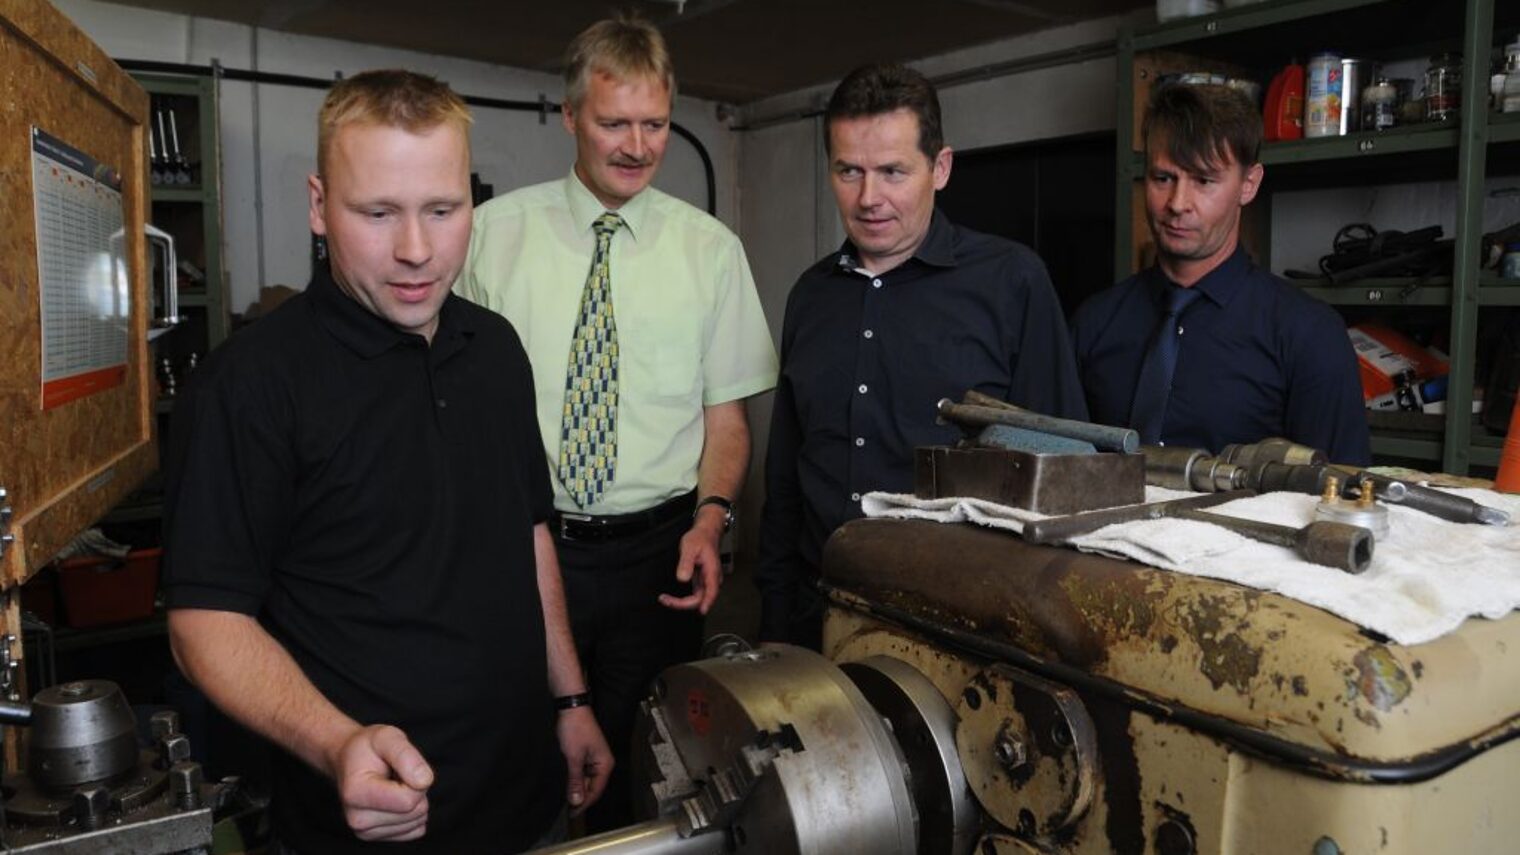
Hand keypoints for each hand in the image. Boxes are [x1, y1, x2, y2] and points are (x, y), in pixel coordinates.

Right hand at [330, 724, 434, 841]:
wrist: (348, 760)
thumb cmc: (368, 747)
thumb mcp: (387, 737)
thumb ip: (406, 755)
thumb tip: (424, 781)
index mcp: (356, 794)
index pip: (408, 800)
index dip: (416, 779)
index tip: (399, 766)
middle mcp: (358, 819)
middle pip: (415, 812)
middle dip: (415, 789)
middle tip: (395, 774)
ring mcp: (366, 832)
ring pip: (417, 821)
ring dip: (413, 799)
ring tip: (392, 784)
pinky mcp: (377, 836)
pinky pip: (415, 829)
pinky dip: (411, 813)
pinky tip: (393, 799)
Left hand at [558, 706, 612, 814]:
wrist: (571, 707)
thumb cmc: (575, 730)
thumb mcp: (573, 757)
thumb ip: (575, 780)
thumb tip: (577, 801)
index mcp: (605, 764)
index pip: (596, 791)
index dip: (584, 804)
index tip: (571, 814)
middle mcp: (603, 763)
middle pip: (594, 787)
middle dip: (581, 798)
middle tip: (567, 810)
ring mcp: (595, 758)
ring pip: (588, 780)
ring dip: (578, 788)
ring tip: (566, 800)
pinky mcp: (587, 754)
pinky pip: (584, 772)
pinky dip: (576, 779)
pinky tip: (567, 784)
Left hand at [660, 512, 724, 613]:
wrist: (706, 532)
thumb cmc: (700, 538)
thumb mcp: (689, 547)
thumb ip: (686, 563)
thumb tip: (683, 578)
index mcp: (711, 571)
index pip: (711, 592)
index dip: (706, 603)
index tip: (700, 611)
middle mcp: (711, 578)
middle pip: (701, 599)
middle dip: (684, 603)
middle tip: (666, 600)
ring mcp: (706, 580)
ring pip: (697, 598)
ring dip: (682, 602)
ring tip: (665, 599)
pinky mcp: (700, 580)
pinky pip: (694, 594)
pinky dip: (683, 598)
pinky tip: (672, 598)